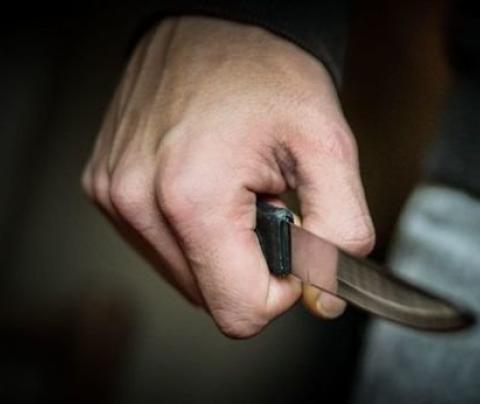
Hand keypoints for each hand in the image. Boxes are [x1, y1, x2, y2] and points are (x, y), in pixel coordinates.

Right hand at [81, 16, 374, 337]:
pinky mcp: (107, 187)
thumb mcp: (329, 146)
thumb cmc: (269, 73)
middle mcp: (139, 201)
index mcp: (193, 197)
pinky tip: (209, 182)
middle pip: (211, 297)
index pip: (240, 312)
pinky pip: (161, 245)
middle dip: (251, 262)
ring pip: (185, 275)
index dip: (281, 291)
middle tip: (266, 201)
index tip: (294, 244)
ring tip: (237, 187)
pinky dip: (194, 228)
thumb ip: (341, 231)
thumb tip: (324, 297)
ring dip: (222, 245)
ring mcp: (116, 195)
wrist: (217, 23)